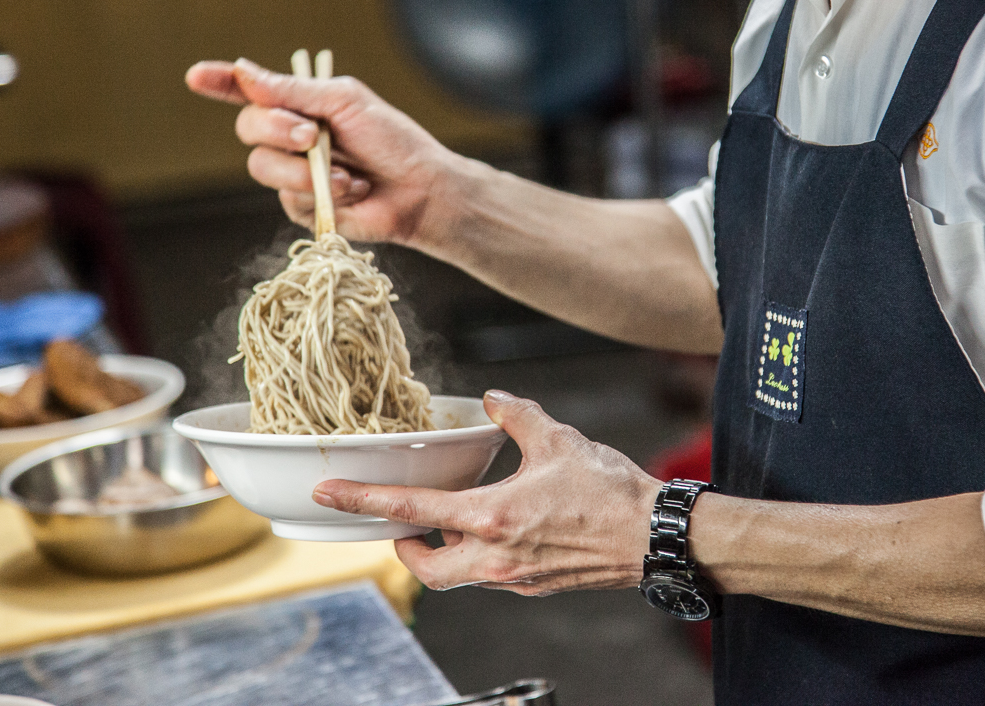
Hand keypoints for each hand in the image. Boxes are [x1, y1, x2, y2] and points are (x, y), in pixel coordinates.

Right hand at [184, 58, 464, 245]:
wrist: (420, 189)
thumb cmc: (392, 141)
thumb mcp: (345, 103)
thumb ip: (294, 91)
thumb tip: (243, 72)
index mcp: (300, 105)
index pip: (249, 92)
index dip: (221, 84)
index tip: (197, 76)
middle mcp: (290, 137)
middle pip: (248, 129)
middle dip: (274, 129)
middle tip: (309, 134)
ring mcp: (294, 173)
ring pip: (262, 168)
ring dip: (303, 170)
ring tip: (345, 173)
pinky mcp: (303, 207)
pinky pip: (289, 199)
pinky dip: (323, 193)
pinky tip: (353, 191)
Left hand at [312, 391, 662, 594]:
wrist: (655, 538)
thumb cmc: (610, 492)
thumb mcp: (558, 439)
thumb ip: (516, 415)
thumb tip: (491, 398)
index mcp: (492, 516)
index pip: (412, 511)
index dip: (363, 501)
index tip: (329, 493)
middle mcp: (496, 556)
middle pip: (426, 567)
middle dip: (405, 547)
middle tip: (402, 524)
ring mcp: (515, 578)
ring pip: (458, 577)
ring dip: (445, 552)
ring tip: (451, 523)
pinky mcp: (535, 586)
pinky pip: (491, 577)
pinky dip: (480, 557)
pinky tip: (499, 529)